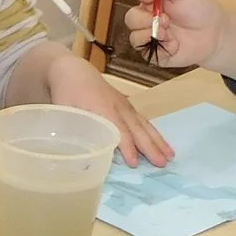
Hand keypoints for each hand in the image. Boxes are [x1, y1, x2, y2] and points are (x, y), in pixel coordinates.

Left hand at [43, 54, 172, 168]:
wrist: (72, 71)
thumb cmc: (66, 93)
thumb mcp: (65, 112)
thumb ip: (74, 130)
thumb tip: (80, 154)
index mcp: (102, 109)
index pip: (118, 131)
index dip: (126, 147)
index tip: (134, 163)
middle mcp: (118, 107)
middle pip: (137, 129)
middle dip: (150, 147)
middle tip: (162, 164)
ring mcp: (125, 106)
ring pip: (144, 125)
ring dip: (157, 141)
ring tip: (170, 156)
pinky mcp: (126, 106)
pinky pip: (143, 121)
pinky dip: (154, 133)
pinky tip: (162, 144)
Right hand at [123, 0, 225, 70]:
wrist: (214, 36)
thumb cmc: (201, 12)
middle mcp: (149, 17)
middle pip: (131, 17)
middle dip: (144, 19)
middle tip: (166, 19)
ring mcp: (150, 35)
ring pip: (133, 36)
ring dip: (151, 33)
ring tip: (169, 33)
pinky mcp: (154, 52)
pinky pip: (145, 52)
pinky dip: (159, 47)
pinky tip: (174, 44)